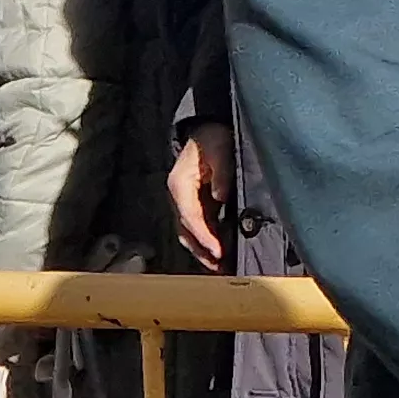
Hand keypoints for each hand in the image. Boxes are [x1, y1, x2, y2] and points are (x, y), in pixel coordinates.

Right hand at [169, 122, 234, 270]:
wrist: (206, 130)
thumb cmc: (212, 138)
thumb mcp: (220, 148)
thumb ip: (221, 172)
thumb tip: (220, 196)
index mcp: (180, 184)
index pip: (190, 216)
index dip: (204, 236)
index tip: (218, 250)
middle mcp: (178, 196)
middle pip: (186, 231)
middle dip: (202, 251)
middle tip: (220, 267)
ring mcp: (183, 202)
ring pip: (188, 233)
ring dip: (202, 251)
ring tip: (220, 267)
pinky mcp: (192, 204)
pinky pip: (196, 228)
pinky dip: (206, 241)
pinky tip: (219, 252)